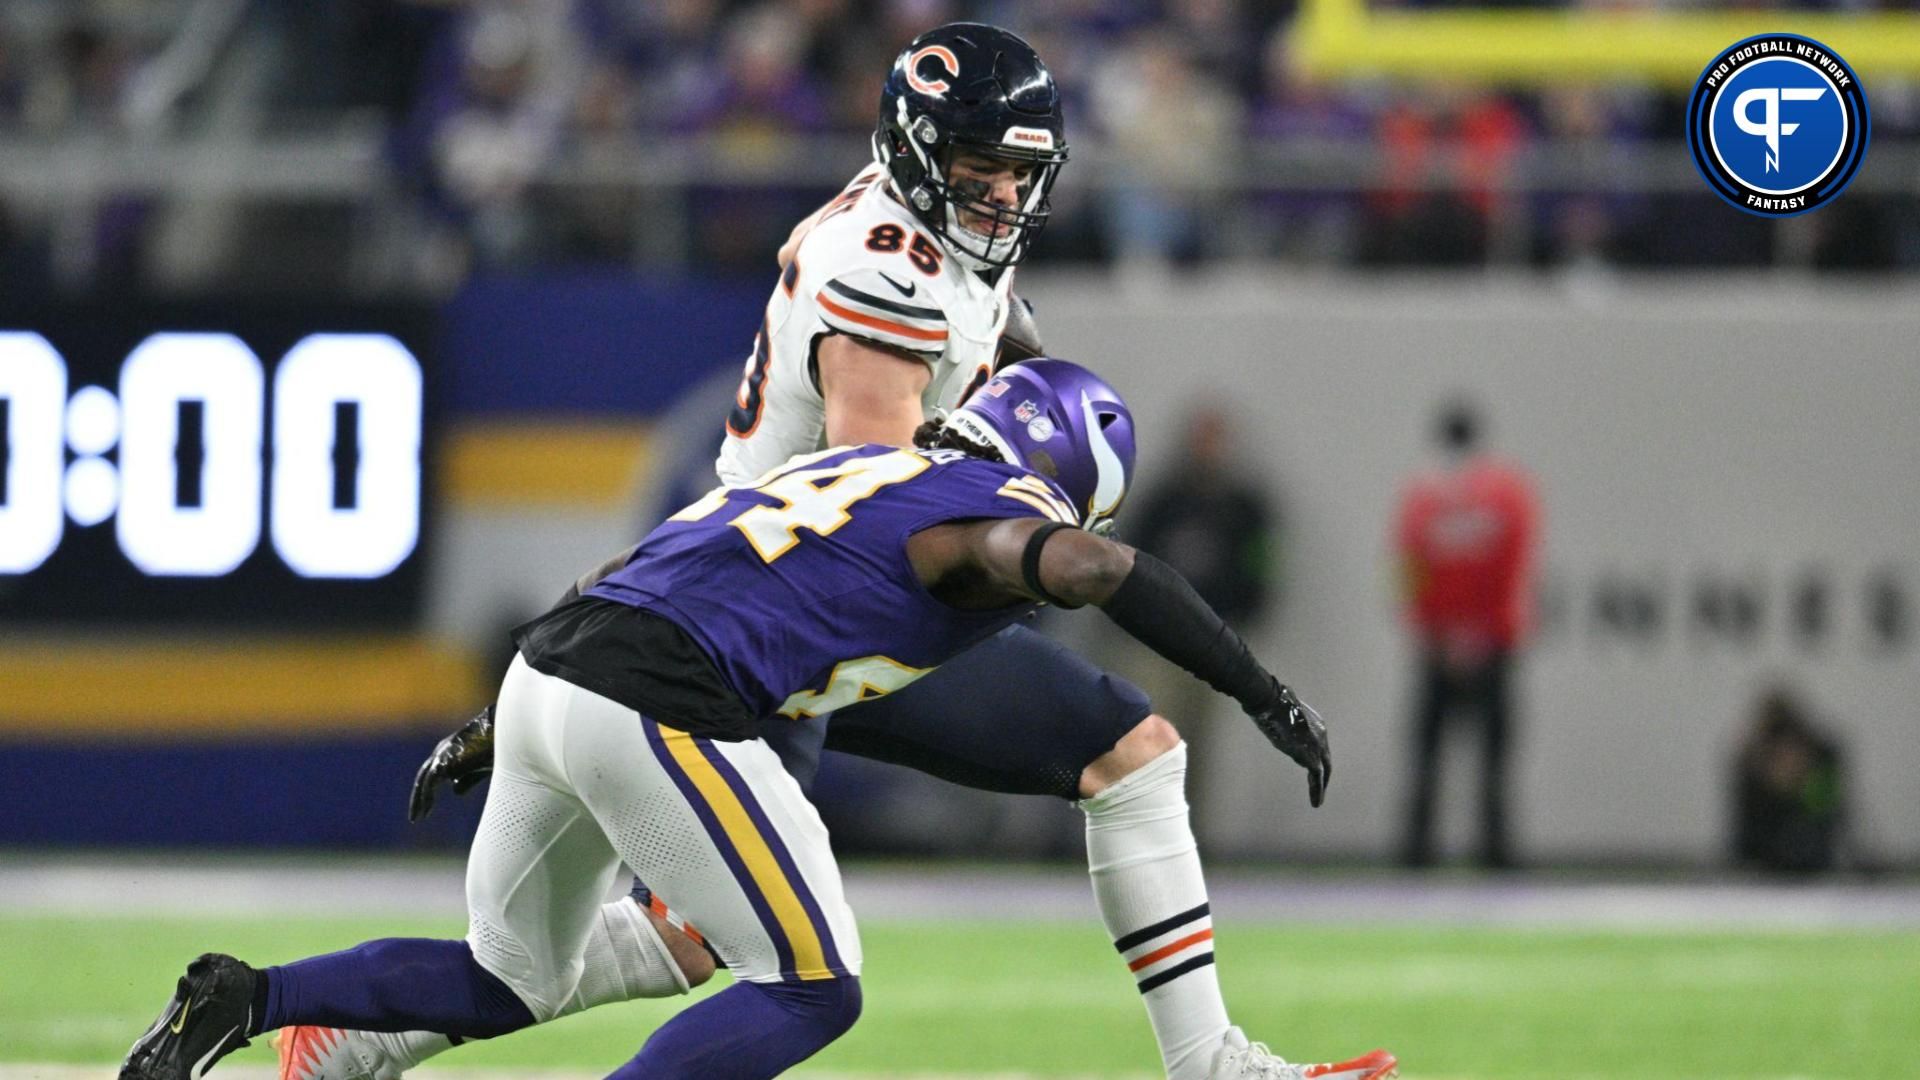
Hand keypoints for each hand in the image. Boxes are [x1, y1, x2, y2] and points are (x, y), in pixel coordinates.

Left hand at [408, 704, 496, 821]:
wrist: (503, 735)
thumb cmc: (497, 749)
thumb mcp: (481, 769)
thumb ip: (468, 779)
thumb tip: (454, 792)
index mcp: (450, 752)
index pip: (432, 774)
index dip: (429, 792)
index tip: (427, 810)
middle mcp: (442, 752)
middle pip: (424, 777)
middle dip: (419, 797)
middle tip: (415, 817)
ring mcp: (441, 754)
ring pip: (424, 780)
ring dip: (419, 800)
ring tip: (416, 818)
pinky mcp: (444, 761)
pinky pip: (429, 782)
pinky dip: (426, 797)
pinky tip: (426, 810)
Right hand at [1248, 684, 1330, 807]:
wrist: (1272, 702)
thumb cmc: (1272, 703)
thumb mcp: (1283, 714)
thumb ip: (1287, 724)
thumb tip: (1279, 726)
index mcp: (1316, 724)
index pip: (1319, 745)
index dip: (1316, 757)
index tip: (1310, 767)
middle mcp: (1322, 735)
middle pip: (1326, 759)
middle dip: (1324, 775)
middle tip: (1321, 788)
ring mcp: (1318, 746)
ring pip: (1323, 771)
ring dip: (1320, 786)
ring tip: (1317, 800)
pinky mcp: (1311, 756)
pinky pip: (1317, 778)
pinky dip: (1317, 791)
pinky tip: (1316, 802)